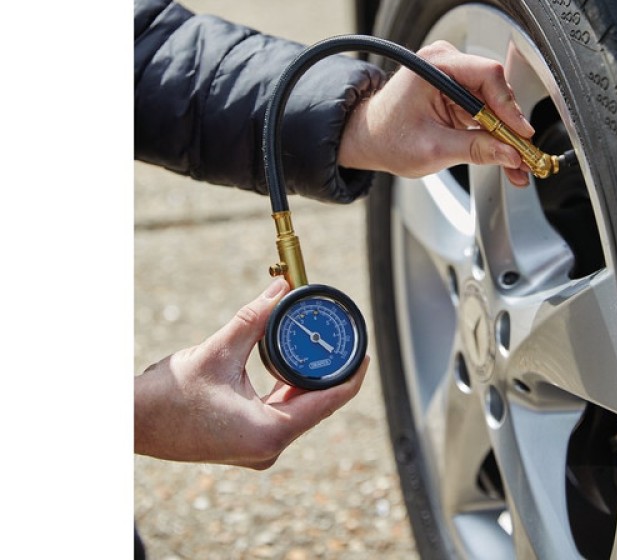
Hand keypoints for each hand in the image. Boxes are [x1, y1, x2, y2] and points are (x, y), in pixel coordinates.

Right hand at [134, 279, 368, 469]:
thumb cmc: (169, 395)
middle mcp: (268, 447)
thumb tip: (282, 288)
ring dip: (307, 377)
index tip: (365, 350)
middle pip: (317, 405)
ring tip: (318, 342)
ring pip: (299, 409)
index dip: (352, 374)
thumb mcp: (218, 351)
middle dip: (330, 369)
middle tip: (339, 335)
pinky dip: (288, 389)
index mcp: (269, 433)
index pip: (328, 402)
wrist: (133, 422)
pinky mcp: (247, 440)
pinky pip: (281, 413)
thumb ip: (255, 318)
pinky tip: (291, 363)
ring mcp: (257, 447)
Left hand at [339, 40, 534, 186]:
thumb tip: (510, 154)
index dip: (508, 106)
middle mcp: (445, 63)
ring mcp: (452, 75)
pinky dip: (495, 133)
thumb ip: (475, 150)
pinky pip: (485, 109)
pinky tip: (505, 155)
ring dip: (506, 134)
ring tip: (517, 164)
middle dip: (510, 126)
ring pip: (494, 102)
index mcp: (433, 66)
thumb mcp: (433, 149)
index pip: (487, 75)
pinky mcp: (457, 91)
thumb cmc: (388, 138)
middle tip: (524, 155)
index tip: (521, 134)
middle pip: (495, 89)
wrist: (369, 138)